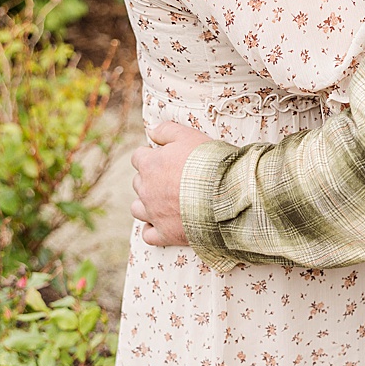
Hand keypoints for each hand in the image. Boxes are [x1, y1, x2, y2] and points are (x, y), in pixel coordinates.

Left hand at [131, 122, 209, 246]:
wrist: (227, 194)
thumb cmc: (210, 162)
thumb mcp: (190, 136)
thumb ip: (167, 130)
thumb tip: (151, 131)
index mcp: (150, 165)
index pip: (138, 157)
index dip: (153, 156)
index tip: (167, 158)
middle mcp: (146, 189)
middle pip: (138, 182)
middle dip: (151, 180)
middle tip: (174, 178)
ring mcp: (154, 213)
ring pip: (138, 208)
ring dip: (148, 204)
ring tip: (167, 201)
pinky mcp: (165, 233)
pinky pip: (148, 235)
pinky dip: (153, 229)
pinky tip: (164, 223)